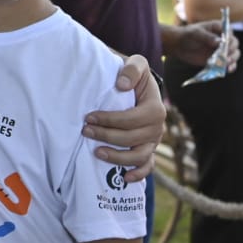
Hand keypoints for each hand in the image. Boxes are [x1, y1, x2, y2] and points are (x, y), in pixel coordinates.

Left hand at [85, 55, 164, 181]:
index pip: (131, 119)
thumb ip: (131, 69)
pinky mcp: (148, 149)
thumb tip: (121, 86)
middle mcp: (157, 127)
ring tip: (96, 152)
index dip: (109, 120)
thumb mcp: (136, 63)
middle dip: (106, 136)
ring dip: (117, 157)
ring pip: (138, 156)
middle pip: (131, 139)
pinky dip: (138, 174)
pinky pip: (147, 166)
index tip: (89, 117)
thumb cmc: (133, 75)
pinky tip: (124, 178)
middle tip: (86, 131)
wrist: (137, 85)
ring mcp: (153, 140)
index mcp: (155, 108)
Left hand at [170, 21, 238, 71]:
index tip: (226, 44)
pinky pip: (228, 63)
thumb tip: (220, 42)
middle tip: (226, 56)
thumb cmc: (188, 35)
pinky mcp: (219, 59)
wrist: (179, 45)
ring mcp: (222, 49)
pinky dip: (230, 66)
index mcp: (219, 28)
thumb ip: (207, 37)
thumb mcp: (196, 33)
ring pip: (234, 54)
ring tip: (226, 63)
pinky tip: (228, 70)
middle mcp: (223, 38)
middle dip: (232, 50)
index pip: (229, 32)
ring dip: (233, 59)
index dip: (230, 38)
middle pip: (234, 44)